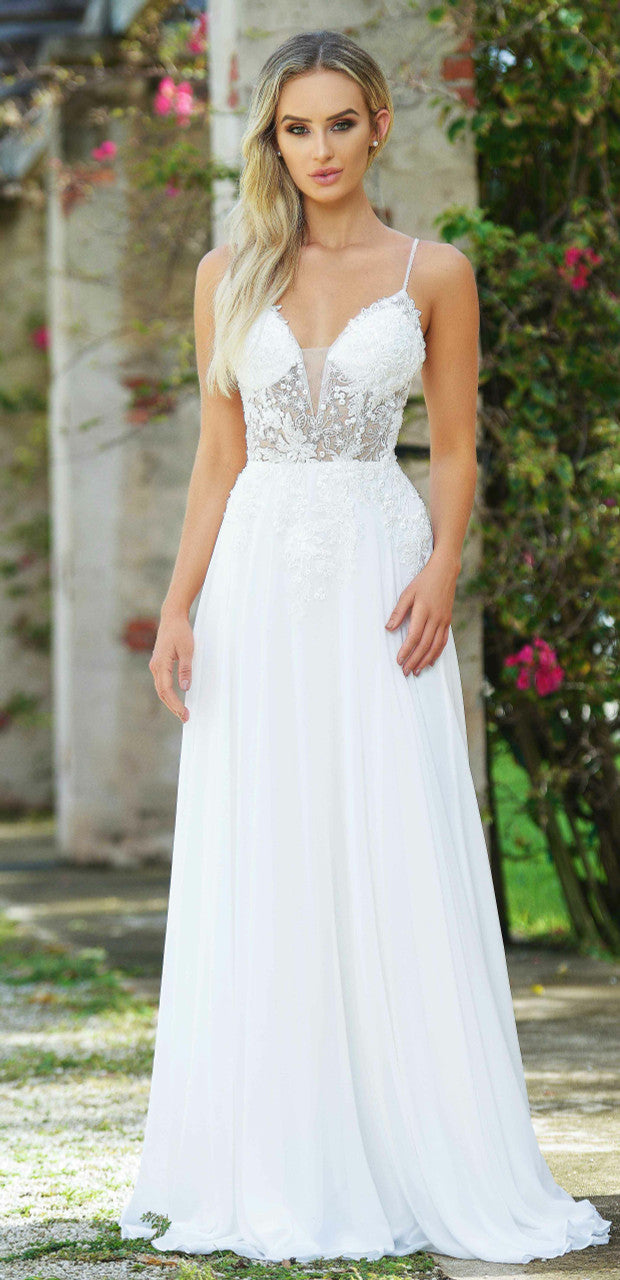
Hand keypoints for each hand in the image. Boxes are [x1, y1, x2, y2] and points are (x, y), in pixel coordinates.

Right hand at [149, 610, 194, 721]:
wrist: (172, 617)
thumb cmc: (180, 631)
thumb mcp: (187, 650)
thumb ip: (185, 669)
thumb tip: (185, 688)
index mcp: (160, 664)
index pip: (166, 690)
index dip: (175, 704)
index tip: (184, 713)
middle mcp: (155, 667)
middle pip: (162, 693)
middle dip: (173, 707)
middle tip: (185, 718)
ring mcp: (156, 666)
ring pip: (161, 689)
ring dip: (170, 702)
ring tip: (181, 712)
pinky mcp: (159, 664)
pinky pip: (162, 683)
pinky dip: (168, 693)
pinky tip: (176, 700)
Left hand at [385, 550, 459, 676]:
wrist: (445, 572)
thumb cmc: (423, 581)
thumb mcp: (407, 593)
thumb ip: (398, 611)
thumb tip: (389, 628)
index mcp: (423, 611)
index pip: (414, 636)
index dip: (406, 650)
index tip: (399, 660)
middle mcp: (436, 618)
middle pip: (424, 645)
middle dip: (414, 660)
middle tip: (405, 671)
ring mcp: (443, 621)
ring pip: (435, 646)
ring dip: (425, 660)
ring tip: (417, 671)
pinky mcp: (448, 621)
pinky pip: (443, 641)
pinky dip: (437, 653)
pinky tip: (430, 661)